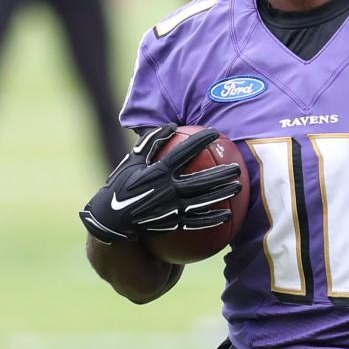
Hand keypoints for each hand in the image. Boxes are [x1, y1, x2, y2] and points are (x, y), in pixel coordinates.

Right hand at [79, 124, 241, 243]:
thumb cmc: (122, 185)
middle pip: (200, 181)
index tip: (216, 133)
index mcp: (157, 172)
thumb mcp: (132, 161)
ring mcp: (170, 209)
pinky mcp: (171, 224)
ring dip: (222, 194)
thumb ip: (151, 143)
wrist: (110, 220)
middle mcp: (167, 190)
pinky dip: (212, 219)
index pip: (184, 153)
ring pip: (202, 201)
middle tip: (237, 167)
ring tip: (238, 187)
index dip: (200, 141)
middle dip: (221, 174)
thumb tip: (170, 125)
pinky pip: (195, 222)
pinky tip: (228, 215)